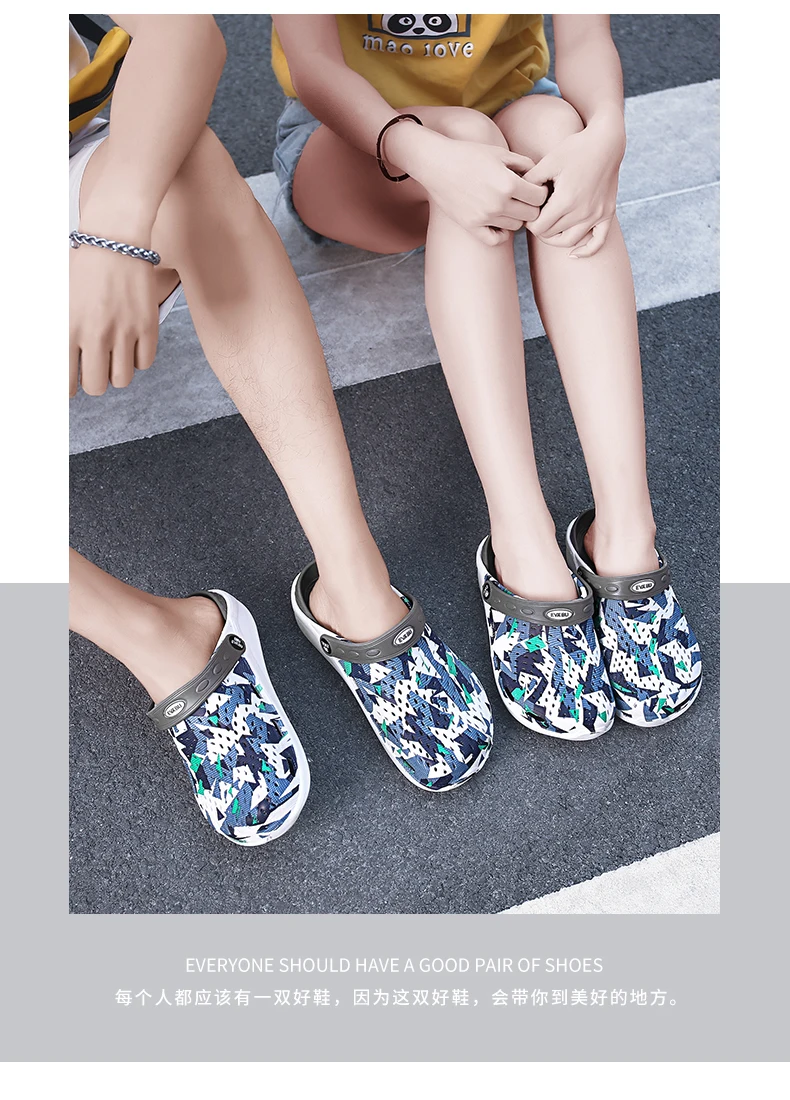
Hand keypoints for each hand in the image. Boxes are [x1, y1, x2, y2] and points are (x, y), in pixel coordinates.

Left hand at [69, 223, 159, 396]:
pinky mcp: (148, 326)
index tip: (70, 385)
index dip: (67, 388)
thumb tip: (60, 362)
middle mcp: (96, 334)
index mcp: (68, 327)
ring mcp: (124, 331)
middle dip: (93, 381)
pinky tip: (131, 343)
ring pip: (122, 380)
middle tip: (93, 368)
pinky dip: (138, 359)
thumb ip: (59, 332)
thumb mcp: (59, 298)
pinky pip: (145, 363)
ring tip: (113, 356)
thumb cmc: (82, 266)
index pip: (65, 381)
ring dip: (116, 372)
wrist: (115, 239)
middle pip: (96, 387)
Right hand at [387, 125, 547, 245]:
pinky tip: (500, 223)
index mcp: (508, 183)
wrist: (437, 164)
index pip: (540, 197)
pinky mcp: (472, 226)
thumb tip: (539, 177)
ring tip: (509, 206)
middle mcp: (498, 203)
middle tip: (524, 198)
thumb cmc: (469, 154)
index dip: (541, 192)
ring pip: (516, 226)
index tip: (535, 188)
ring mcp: (485, 217)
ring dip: (516, 217)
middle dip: (531, 205)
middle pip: (531, 214)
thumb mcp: (500, 152)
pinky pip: (496, 240)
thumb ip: (523, 163)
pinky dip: (502, 234)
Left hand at [525, 116, 624, 257]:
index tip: (529, 210)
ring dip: (555, 239)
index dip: (529, 222)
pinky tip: (574, 254)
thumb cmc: (575, 148)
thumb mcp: (548, 161)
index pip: (538, 227)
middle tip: (537, 215)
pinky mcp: (608, 214)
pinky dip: (586, 250)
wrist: (606, 141)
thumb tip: (517, 199)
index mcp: (565, 200)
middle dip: (540, 227)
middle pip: (551, 235)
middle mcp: (582, 212)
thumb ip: (530, 181)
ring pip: (569, 242)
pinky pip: (598, 242)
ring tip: (548, 228)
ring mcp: (596, 214)